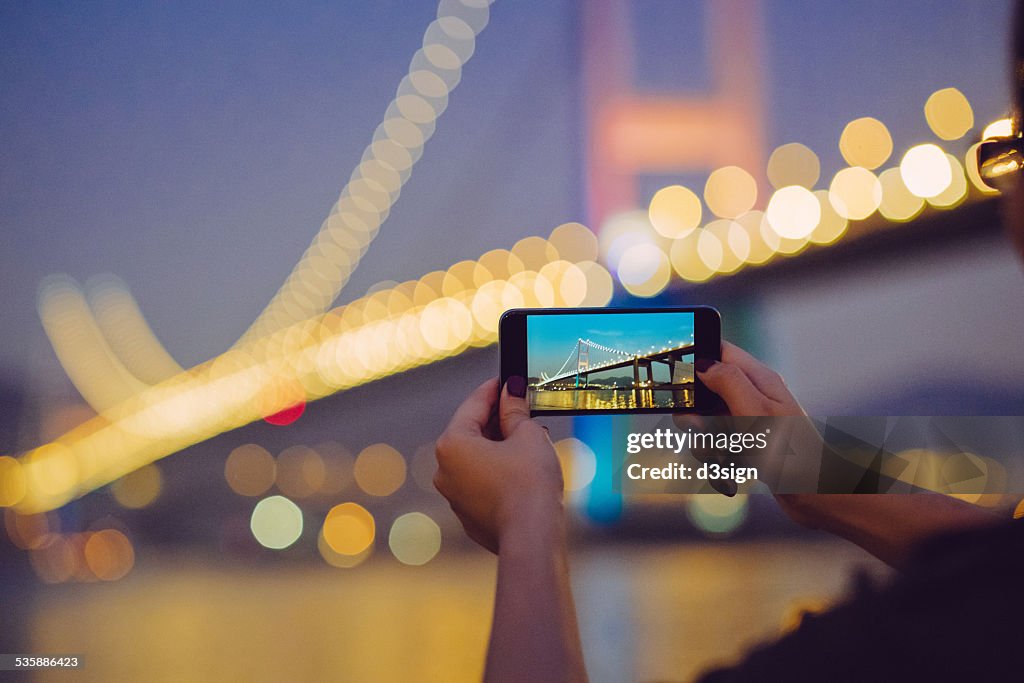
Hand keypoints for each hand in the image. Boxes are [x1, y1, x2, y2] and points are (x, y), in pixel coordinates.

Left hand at [434, 377, 564, 552]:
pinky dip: (499, 472)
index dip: (494, 389)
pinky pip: (483, 483)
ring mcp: (454, 496)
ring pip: (477, 460)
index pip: (473, 404)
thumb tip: (511, 394)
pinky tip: (524, 469)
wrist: (532, 538)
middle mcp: (444, 470)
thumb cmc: (529, 484)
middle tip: (524, 409)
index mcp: (452, 444)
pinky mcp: (469, 516)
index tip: (507, 380)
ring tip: (530, 440)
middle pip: (472, 432)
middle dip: (499, 420)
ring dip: (501, 447)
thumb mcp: (528, 436)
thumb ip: (515, 411)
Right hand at [696, 341, 819, 525]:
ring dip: (707, 444)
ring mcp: (749, 422)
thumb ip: (728, 381)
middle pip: (705, 393)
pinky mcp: (747, 446)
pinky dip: (718, 461)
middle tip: (703, 431)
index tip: (680, 380)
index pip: (720, 351)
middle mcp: (753, 396)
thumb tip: (702, 363)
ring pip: (707, 424)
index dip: (697, 359)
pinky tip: (732, 472)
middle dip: (696, 416)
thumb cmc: (792, 454)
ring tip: (725, 458)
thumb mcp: (755, 411)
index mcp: (759, 379)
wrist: (815, 497)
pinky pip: (717, 448)